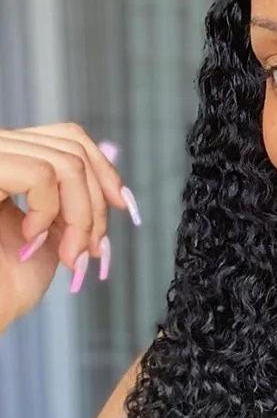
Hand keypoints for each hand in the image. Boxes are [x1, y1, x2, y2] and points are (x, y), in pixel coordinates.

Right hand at [0, 123, 140, 332]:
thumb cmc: (8, 281)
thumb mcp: (53, 228)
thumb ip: (73, 194)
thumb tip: (110, 153)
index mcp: (11, 160)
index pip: (67, 136)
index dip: (102, 167)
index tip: (123, 203)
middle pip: (71, 145)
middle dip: (96, 202)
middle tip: (93, 247)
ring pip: (65, 162)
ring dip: (81, 216)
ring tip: (68, 253)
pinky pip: (40, 174)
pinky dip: (49, 210)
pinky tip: (32, 239)